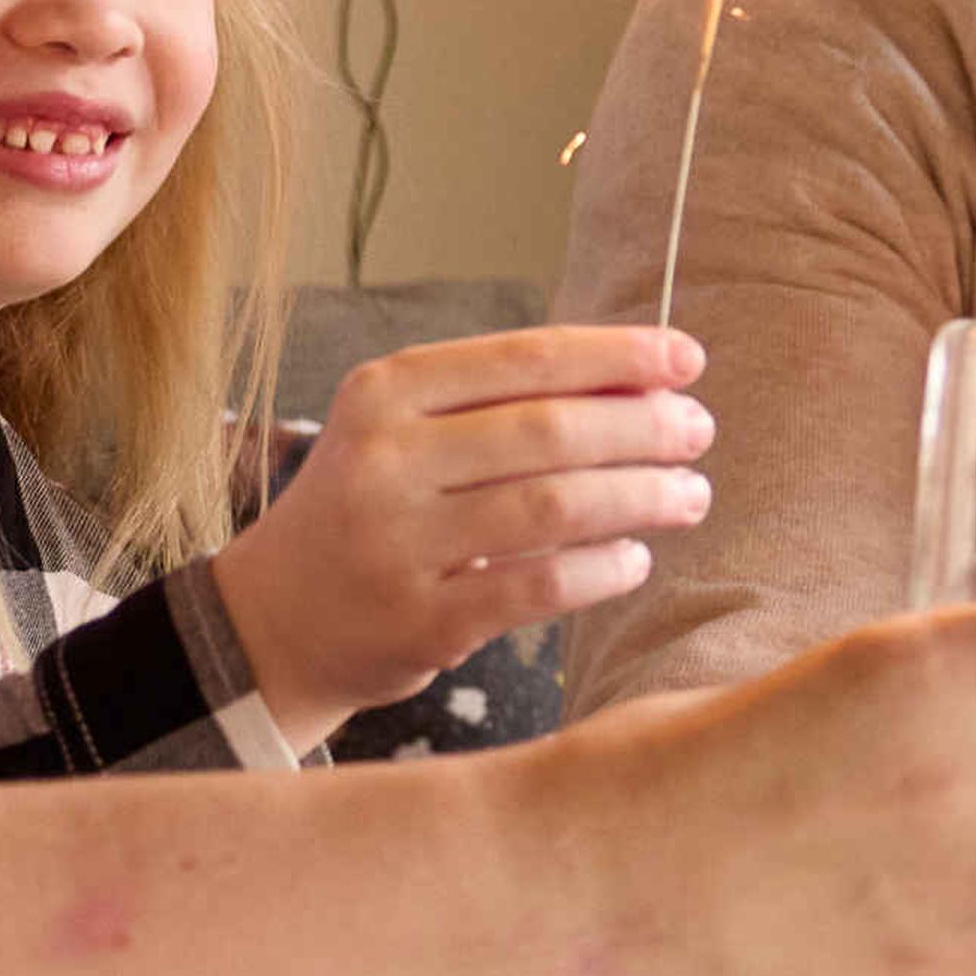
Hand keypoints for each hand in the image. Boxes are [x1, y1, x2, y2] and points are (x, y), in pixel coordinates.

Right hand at [215, 330, 716, 752]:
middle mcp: (384, 460)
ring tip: (689, 495)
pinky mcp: (420, 620)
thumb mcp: (407, 434)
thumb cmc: (373, 510)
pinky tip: (636, 559)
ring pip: (553, 506)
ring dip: (640, 497)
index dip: (617, 355)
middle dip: (643, 426)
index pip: (524, 358)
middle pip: (548, 430)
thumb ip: (505, 404)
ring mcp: (398, 543)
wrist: (278, 617)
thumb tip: (648, 380)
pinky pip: (538, 586)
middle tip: (697, 433)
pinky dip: (602, 570)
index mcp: (385, 392)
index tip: (686, 359)